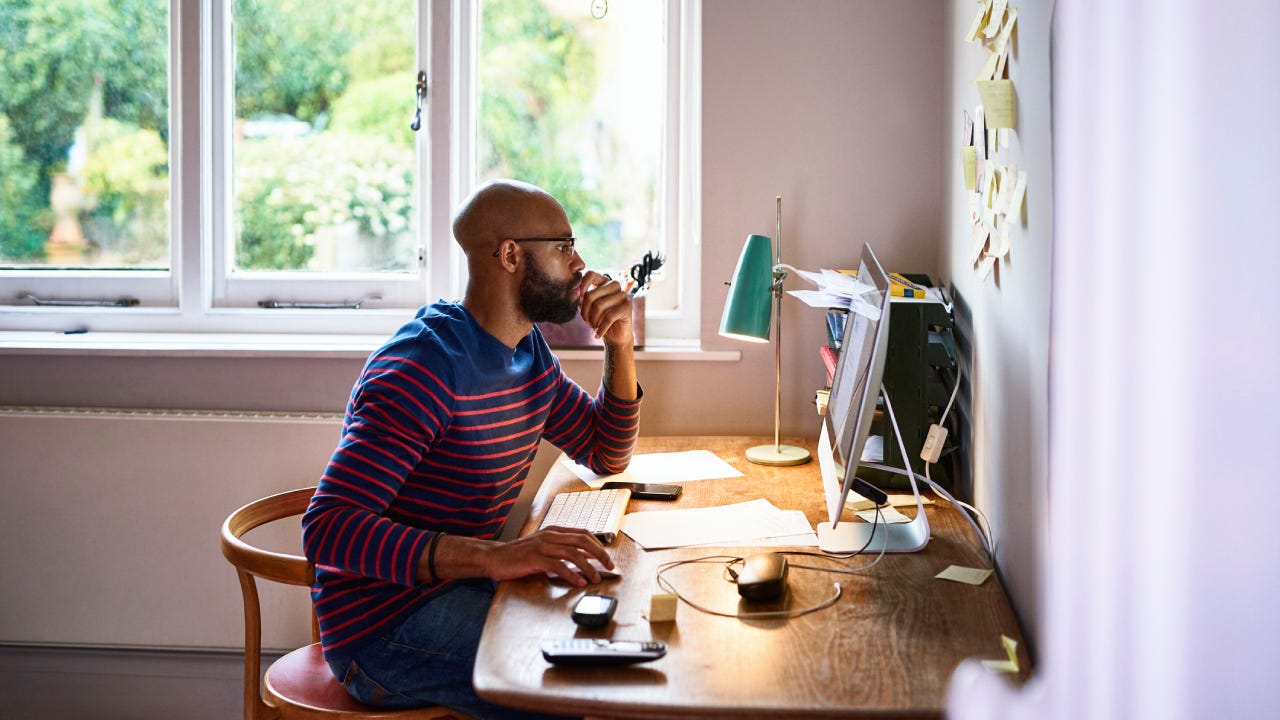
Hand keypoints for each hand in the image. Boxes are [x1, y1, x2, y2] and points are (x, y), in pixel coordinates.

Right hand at [485, 527, 614, 585]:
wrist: (495, 557)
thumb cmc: (519, 555)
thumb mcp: (543, 548)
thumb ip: (561, 550)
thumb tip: (584, 558)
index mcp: (554, 531)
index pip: (583, 534)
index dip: (598, 545)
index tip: (607, 558)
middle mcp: (550, 536)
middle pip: (583, 541)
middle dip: (600, 554)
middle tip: (609, 567)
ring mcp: (542, 546)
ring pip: (573, 553)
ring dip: (588, 567)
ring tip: (595, 578)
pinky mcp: (535, 558)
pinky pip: (558, 566)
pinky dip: (571, 574)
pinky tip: (578, 582)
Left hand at [578, 270, 634, 347]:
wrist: (615, 336)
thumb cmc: (600, 320)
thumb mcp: (588, 309)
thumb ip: (581, 300)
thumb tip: (574, 293)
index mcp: (604, 282)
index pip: (590, 274)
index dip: (582, 286)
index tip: (579, 301)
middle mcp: (614, 286)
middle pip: (591, 295)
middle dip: (585, 312)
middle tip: (586, 321)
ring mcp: (622, 295)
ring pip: (599, 306)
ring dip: (592, 320)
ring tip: (592, 327)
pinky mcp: (627, 307)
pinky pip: (609, 317)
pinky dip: (601, 329)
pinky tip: (598, 334)